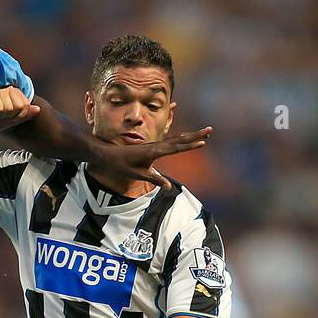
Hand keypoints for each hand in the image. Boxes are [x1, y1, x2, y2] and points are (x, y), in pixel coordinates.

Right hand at [0, 86, 40, 130]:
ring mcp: (0, 90)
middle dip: (10, 116)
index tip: (10, 116)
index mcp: (17, 92)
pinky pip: (0, 109)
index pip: (25, 106)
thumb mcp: (13, 118)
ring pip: (9, 108)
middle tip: (2, 115)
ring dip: (2, 115)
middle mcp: (9, 89)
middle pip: (18, 107)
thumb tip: (38, 109)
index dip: (19, 116)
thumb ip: (26, 114)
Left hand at [94, 127, 212, 187]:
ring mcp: (155, 145)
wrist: (107, 154)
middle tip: (210, 130)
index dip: (190, 145)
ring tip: (204, 133)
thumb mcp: (136, 174)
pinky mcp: (152, 147)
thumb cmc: (120, 165)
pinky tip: (186, 138)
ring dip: (191, 135)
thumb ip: (153, 179)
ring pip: (177, 139)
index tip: (202, 142)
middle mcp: (156, 146)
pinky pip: (170, 141)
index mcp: (153, 151)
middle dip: (196, 135)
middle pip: (180, 139)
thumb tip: (167, 187)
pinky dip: (181, 138)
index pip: (176, 148)